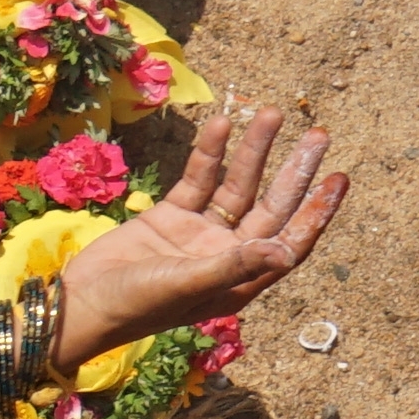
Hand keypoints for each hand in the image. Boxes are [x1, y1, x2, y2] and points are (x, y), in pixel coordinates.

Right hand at [50, 99, 346, 368]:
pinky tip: (221, 126)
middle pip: (271, 206)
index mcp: (242, 280)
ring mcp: (198, 234)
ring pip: (236, 186)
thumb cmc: (136, 306)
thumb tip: (287, 250)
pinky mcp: (169, 217)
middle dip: (295, 171)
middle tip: (318, 135)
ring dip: (253, 151)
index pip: (291, 240)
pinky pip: (197, 180)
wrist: (80, 302)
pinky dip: (209, 154)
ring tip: (269, 112)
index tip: (338, 178)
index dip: (317, 211)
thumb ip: (235, 265)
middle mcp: (227, 255)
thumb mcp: (188, 285)